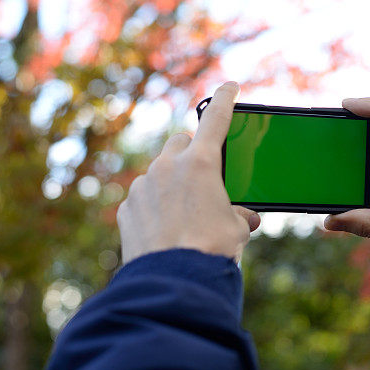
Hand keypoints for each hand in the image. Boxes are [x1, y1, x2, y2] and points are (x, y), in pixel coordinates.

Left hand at [117, 82, 260, 264]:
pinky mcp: (127, 208)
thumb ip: (237, 213)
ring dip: (171, 183)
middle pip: (180, 142)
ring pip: (159, 172)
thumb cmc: (211, 250)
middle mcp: (167, 166)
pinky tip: (164, 230)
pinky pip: (143, 198)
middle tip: (204, 174)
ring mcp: (143, 186)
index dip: (224, 100)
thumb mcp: (237, 229)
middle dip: (191, 152)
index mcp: (200, 163)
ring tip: (185, 215)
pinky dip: (154, 207)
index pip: (216, 119)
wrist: (173, 282)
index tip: (229, 87)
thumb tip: (242, 217)